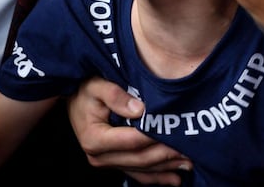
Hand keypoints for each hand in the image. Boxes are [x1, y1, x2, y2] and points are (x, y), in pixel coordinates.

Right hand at [67, 77, 191, 185]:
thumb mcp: (96, 86)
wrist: (75, 101)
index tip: (173, 131)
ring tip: (188, 163)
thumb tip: (140, 110)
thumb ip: (115, 95)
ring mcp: (106, 163)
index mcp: (94, 138)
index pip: (131, 141)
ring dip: (165, 169)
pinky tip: (175, 178)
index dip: (153, 137)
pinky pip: (137, 175)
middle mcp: (99, 156)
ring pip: (141, 170)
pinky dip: (157, 177)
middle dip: (165, 156)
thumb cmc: (85, 91)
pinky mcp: (114, 164)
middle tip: (188, 150)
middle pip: (139, 159)